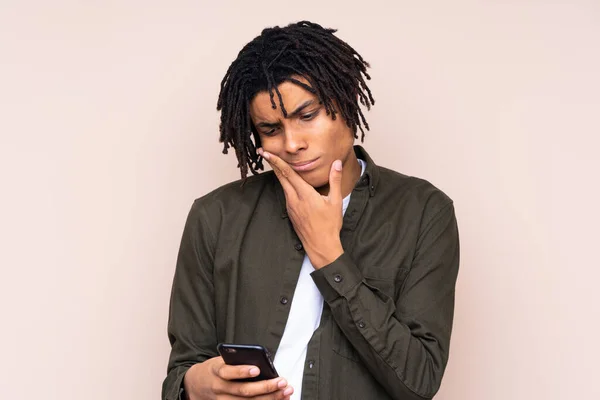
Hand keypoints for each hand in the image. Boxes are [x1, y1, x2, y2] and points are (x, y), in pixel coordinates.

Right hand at [183, 357, 292, 399]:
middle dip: (265, 387)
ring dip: (269, 398)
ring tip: (285, 392)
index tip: (256, 369)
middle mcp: (219, 388)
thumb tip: (261, 364)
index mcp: (216, 371)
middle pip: (243, 391)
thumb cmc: (215, 369)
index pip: (228, 372)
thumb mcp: (221, 360)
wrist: (197, 385)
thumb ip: (236, 362)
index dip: (241, 371)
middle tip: (282, 382)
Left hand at [259, 149, 343, 268]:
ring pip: (282, 186)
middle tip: (263, 152)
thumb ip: (334, 180)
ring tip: (273, 162)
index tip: (267, 153)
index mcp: (305, 195)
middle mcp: (294, 199)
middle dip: (272, 164)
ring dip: (277, 173)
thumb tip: (336, 164)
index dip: (277, 161)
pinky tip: (285, 181)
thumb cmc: (330, 225)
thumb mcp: (335, 201)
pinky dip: (283, 184)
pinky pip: (286, 194)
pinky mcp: (290, 212)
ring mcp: (291, 206)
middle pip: (281, 177)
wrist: (321, 245)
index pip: (288, 174)